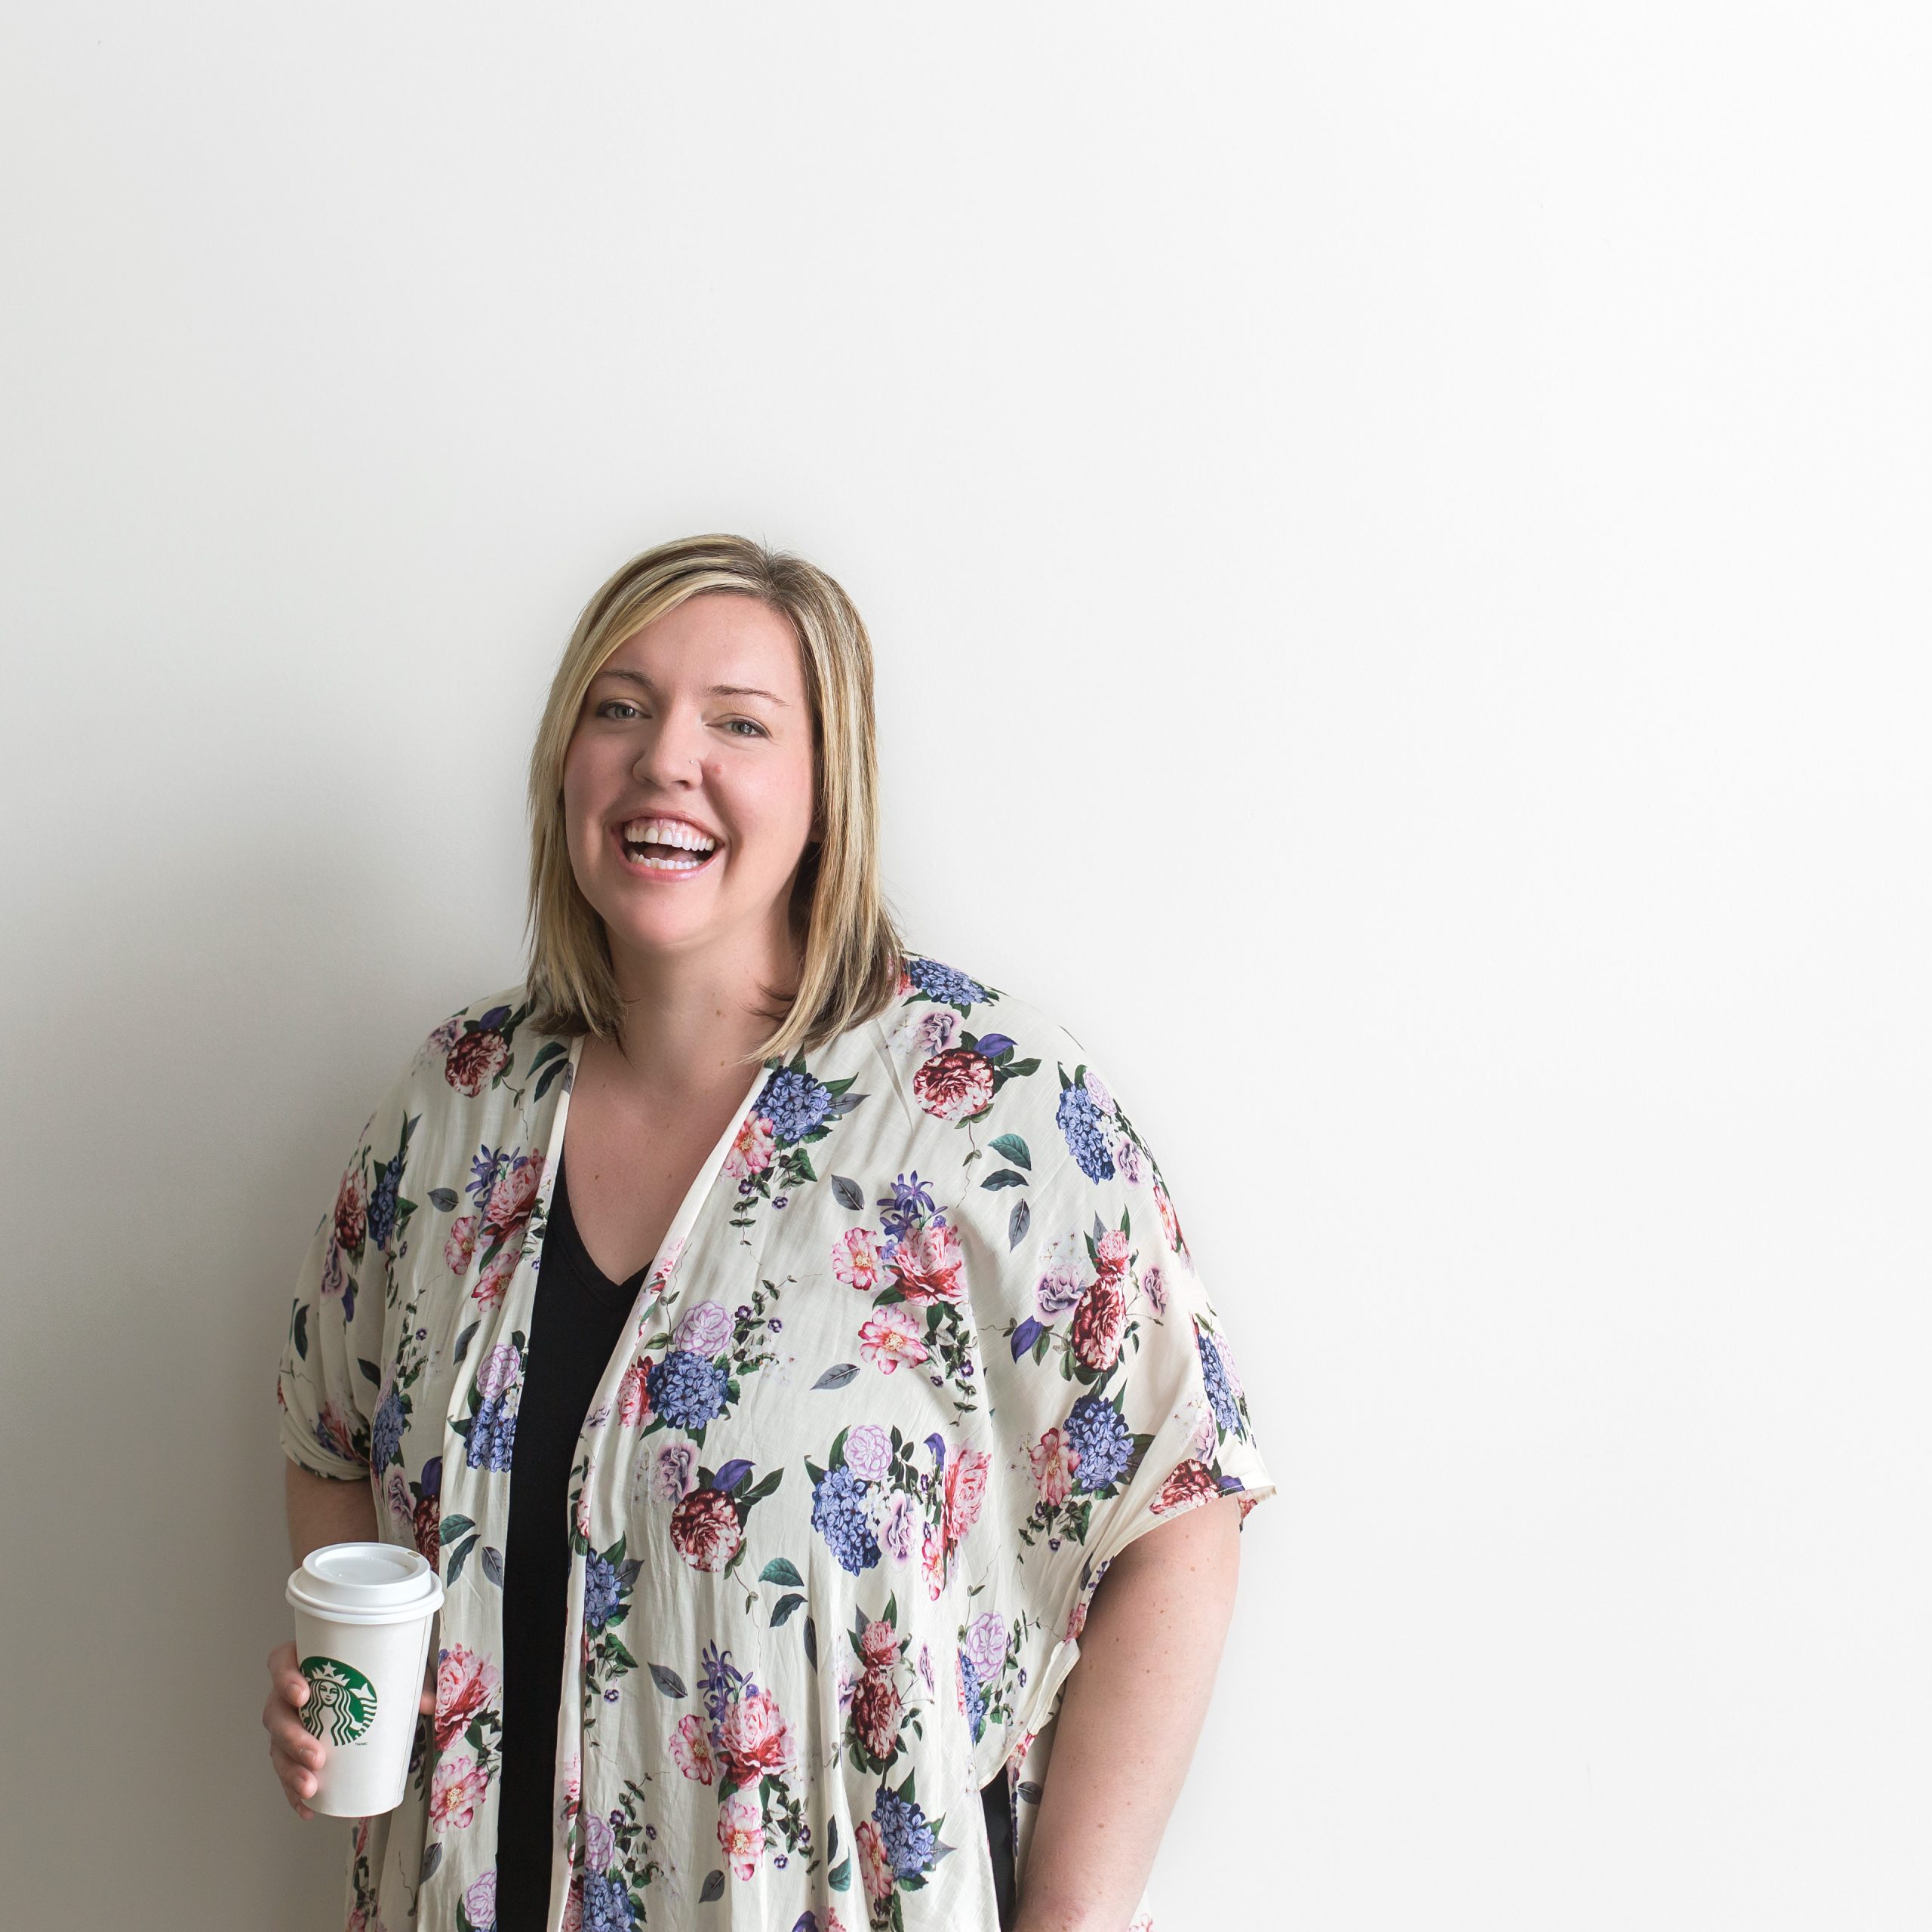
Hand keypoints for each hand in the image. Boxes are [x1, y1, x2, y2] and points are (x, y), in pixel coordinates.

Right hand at [264, 1639, 436, 1819]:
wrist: (368, 1686)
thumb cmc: (373, 1670)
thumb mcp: (393, 1668)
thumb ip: (410, 1680)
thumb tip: (429, 1703)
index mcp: (305, 1662)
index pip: (280, 1662)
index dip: (284, 1678)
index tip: (303, 1694)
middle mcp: (288, 1693)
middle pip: (275, 1713)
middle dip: (292, 1738)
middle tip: (318, 1757)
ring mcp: (287, 1723)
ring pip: (276, 1746)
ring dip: (290, 1770)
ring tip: (311, 1787)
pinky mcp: (292, 1750)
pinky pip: (286, 1772)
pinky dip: (294, 1792)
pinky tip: (308, 1808)